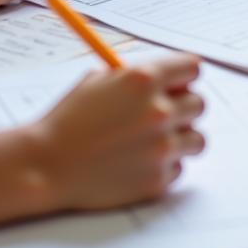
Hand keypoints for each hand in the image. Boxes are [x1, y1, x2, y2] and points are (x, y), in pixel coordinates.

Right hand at [27, 53, 205, 209]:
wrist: (48, 164)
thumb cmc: (70, 119)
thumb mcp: (99, 80)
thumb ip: (137, 77)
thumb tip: (169, 78)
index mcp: (144, 80)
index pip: (193, 67)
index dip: (184, 75)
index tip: (177, 82)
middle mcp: (158, 111)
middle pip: (199, 103)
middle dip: (183, 106)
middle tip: (162, 113)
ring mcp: (161, 148)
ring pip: (197, 139)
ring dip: (180, 137)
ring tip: (154, 140)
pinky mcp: (157, 180)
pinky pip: (179, 168)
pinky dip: (165, 165)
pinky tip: (140, 162)